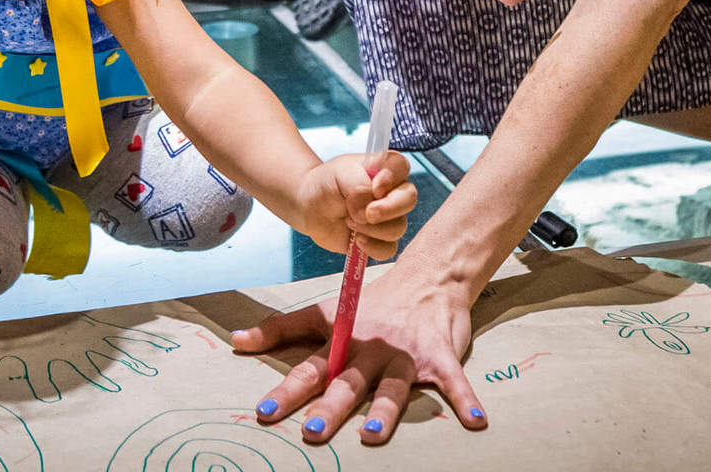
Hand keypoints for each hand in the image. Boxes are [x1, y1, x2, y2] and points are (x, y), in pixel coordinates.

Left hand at [233, 258, 485, 446]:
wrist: (428, 277)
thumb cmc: (372, 305)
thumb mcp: (324, 312)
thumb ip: (281, 329)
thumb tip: (235, 339)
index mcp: (342, 342)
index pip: (310, 368)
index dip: (288, 391)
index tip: (265, 412)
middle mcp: (370, 349)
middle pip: (348, 382)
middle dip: (331, 407)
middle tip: (313, 431)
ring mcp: (406, 354)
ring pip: (393, 386)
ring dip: (384, 411)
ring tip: (372, 435)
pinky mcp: (439, 357)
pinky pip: (453, 382)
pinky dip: (465, 400)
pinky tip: (475, 422)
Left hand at [295, 152, 417, 257]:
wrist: (310, 206)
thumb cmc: (327, 183)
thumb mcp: (340, 174)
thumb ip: (358, 186)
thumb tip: (369, 211)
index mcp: (384, 168)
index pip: (401, 166)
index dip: (393, 177)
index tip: (375, 186)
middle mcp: (392, 192)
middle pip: (410, 199)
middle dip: (389, 208)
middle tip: (368, 213)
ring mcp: (388, 217)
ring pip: (398, 227)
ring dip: (371, 228)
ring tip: (349, 221)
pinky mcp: (380, 240)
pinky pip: (389, 249)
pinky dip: (373, 247)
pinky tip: (356, 240)